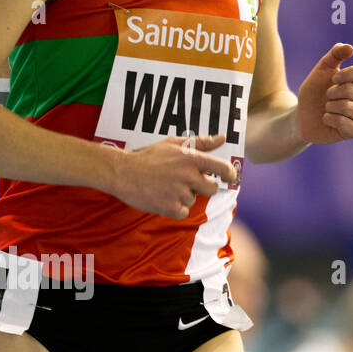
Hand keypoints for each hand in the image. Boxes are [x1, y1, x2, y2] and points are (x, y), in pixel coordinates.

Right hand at [107, 133, 237, 217]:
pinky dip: (174, 208)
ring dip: (183, 197)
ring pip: (193, 201)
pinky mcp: (169, 207)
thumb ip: (201, 142)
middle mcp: (188, 175)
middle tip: (186, 182)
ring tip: (165, 187)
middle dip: (203, 187)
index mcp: (190, 158)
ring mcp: (179, 192)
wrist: (123, 172)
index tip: (229, 177)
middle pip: (211, 189)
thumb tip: (222, 138)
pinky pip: (182, 212)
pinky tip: (162, 197)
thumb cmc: (148, 157)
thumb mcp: (173, 144)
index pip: (222, 167)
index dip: (229, 174)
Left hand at [296, 43, 352, 145]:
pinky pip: (350, 125)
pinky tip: (326, 119)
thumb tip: (349, 47)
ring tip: (326, 108)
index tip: (333, 78)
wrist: (301, 116)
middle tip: (326, 96)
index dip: (349, 73)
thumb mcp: (320, 71)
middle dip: (335, 93)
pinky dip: (333, 120)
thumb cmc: (313, 93)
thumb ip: (334, 56)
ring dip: (333, 107)